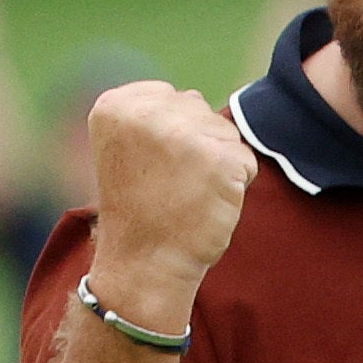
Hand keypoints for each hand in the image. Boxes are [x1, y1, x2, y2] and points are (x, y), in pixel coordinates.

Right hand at [87, 83, 255, 322]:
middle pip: (201, 111)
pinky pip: (246, 161)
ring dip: (217, 164)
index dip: (170, 136)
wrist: (143, 264)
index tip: (150, 168)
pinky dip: (235, 185)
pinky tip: (206, 204)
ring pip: (226, 134)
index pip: (174, 98)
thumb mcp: (127, 146)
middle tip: (169, 184)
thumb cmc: (139, 209)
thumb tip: (198, 100)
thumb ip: (155, 114)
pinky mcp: (221, 160)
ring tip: (186, 194)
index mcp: (116, 105)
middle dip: (197, 146)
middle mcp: (148, 113)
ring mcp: (185, 135)